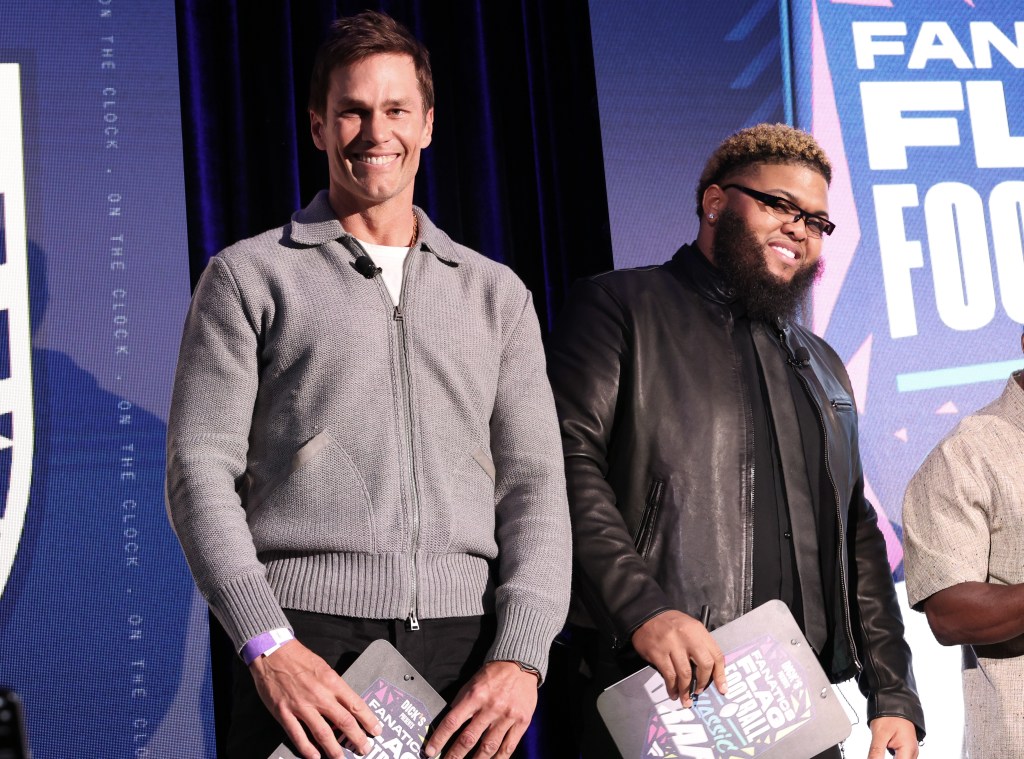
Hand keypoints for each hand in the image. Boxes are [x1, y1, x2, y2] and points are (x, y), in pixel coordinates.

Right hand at [249, 640, 381, 758]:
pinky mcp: (284, 712)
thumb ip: (334, 686)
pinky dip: (306, 748)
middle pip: (344, 721)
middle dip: (356, 738)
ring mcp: (301, 705)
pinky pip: (297, 734)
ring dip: (334, 749)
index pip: (356, 704)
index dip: (368, 720)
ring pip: (322, 732)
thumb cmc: (300, 658)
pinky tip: (315, 756)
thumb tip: (346, 704)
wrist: (273, 653)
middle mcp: (320, 695)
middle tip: (365, 749)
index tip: (376, 730)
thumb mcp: (324, 668)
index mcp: (332, 682)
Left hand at [423, 660, 537, 757]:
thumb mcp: (472, 683)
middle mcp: (491, 707)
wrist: (520, 665)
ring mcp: (507, 716)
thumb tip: (447, 724)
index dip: (439, 739)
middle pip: (468, 739)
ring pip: (488, 747)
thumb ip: (461, 703)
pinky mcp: (521, 722)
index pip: (452, 722)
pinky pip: (508, 747)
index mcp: (475, 696)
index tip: (430, 751)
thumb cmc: (493, 674)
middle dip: (454, 756)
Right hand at [631, 610, 726, 705]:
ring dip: (686, 690)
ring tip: (686, 699)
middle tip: (700, 692)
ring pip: (685, 673)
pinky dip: (672, 687)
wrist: (646, 614)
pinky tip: (673, 693)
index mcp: (698, 631)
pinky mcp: (657, 653)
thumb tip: (709, 672)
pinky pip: (669, 675)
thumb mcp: (690, 627)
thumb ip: (700, 645)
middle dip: (704, 682)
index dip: (720, 675)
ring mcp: (671, 645)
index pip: (716, 655)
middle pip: (704, 665)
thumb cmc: (671, 623)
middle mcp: (687, 637)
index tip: (722, 689)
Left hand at [867, 716, 918, 758]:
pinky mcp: (905, 748)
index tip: (876, 757)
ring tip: (882, 745)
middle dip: (886, 758)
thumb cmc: (889, 715)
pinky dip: (892, 756)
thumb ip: (876, 752)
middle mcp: (912, 752)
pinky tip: (883, 750)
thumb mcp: (879, 734)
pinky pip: (900, 757)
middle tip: (879, 749)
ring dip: (891, 757)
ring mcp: (910, 750)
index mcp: (908, 750)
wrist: (895, 701)